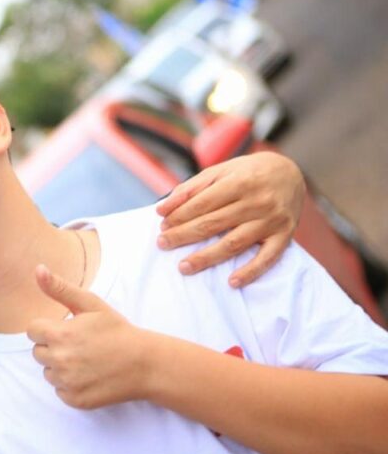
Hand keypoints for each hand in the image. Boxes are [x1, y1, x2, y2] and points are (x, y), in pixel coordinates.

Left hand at [28, 265, 155, 408]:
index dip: (48, 328)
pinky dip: (70, 384)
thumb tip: (38, 269)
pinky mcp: (75, 399)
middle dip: (53, 347)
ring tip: (86, 360)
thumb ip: (60, 289)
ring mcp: (67, 382)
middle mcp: (59, 360)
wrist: (145, 364)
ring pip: (48, 372)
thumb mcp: (91, 304)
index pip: (32, 331)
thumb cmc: (117, 331)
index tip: (67, 329)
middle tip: (79, 345)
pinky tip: (89, 376)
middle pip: (38, 352)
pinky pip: (60, 391)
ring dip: (60, 367)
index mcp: (59, 334)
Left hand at [155, 151, 303, 286]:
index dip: (180, 215)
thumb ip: (191, 188)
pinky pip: (267, 258)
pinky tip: (232, 282)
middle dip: (184, 235)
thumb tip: (162, 209)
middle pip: (214, 223)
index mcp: (240, 182)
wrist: (290, 172)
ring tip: (184, 267)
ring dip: (207, 257)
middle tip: (162, 244)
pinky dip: (251, 271)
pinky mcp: (285, 235)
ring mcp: (271, 220)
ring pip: (234, 243)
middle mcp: (257, 201)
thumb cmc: (247, 173)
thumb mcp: (220, 171)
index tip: (162, 225)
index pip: (203, 203)